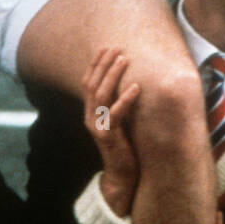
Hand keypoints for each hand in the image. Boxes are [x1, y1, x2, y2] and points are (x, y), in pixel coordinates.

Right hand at [82, 47, 140, 217]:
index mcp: (90, 112)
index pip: (88, 82)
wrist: (121, 175)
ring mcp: (97, 127)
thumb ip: (118, 105)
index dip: (95, 64)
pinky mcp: (108, 138)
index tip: (105, 47)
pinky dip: (125, 99)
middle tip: (116, 48)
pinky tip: (136, 88)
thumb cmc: (124, 147)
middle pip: (92, 84)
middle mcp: (90, 118)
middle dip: (104, 64)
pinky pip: (115, 114)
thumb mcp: (118, 122)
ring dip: (113, 75)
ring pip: (101, 95)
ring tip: (124, 60)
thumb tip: (130, 81)